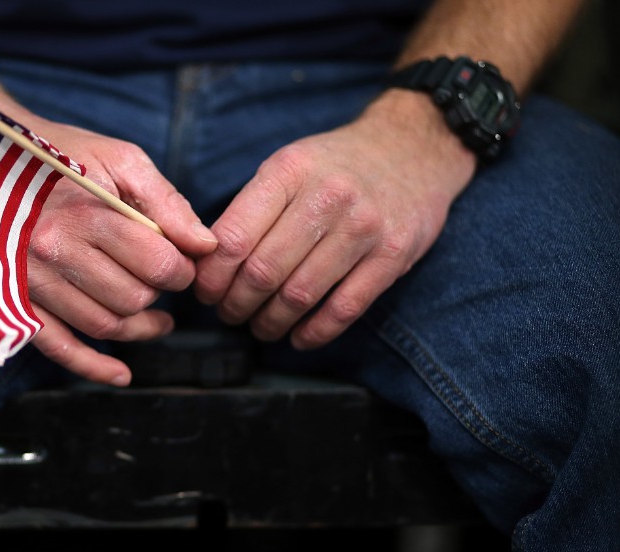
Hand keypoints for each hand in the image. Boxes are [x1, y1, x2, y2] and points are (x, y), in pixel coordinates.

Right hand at [4, 111, 218, 385]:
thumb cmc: (56, 153)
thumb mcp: (117, 158)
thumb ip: (166, 202)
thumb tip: (205, 245)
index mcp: (86, 215)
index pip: (158, 263)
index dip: (183, 268)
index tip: (183, 262)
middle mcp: (56, 253)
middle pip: (132, 298)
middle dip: (160, 294)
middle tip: (164, 282)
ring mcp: (32, 282)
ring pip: (103, 325)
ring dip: (139, 328)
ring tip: (157, 320)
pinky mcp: (14, 302)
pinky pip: (57, 347)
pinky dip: (93, 366)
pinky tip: (121, 374)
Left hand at [193, 89, 476, 349]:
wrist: (414, 147)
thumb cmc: (335, 165)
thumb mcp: (288, 166)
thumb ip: (250, 209)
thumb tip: (208, 263)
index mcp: (289, 171)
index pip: (234, 238)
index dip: (212, 277)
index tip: (205, 293)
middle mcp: (327, 197)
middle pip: (263, 272)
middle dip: (236, 305)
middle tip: (228, 314)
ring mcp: (364, 228)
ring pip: (300, 295)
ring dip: (270, 322)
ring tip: (259, 326)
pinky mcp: (394, 256)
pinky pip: (345, 309)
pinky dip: (314, 332)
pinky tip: (298, 337)